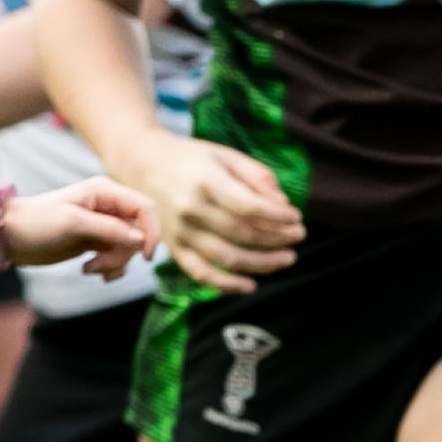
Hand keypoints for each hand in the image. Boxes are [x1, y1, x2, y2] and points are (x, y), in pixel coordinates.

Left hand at [0, 176, 159, 280]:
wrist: (10, 236)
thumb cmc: (36, 223)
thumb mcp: (73, 223)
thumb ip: (110, 230)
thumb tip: (140, 239)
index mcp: (105, 192)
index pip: (144, 208)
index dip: (151, 231)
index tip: (145, 257)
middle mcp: (107, 206)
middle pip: (137, 232)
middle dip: (124, 253)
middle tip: (101, 266)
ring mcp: (102, 224)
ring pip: (128, 247)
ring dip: (114, 263)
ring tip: (90, 269)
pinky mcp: (95, 240)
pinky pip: (116, 255)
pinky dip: (108, 267)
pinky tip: (89, 270)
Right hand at [124, 135, 305, 292]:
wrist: (142, 163)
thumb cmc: (192, 158)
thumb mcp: (226, 155)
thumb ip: (257, 177)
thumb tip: (283, 205)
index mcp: (205, 181)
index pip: (248, 206)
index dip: (277, 217)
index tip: (296, 218)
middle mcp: (190, 208)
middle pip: (242, 234)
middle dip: (277, 239)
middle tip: (299, 236)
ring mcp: (180, 231)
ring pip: (227, 257)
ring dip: (263, 263)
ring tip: (287, 258)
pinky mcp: (173, 248)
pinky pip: (201, 273)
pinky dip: (226, 285)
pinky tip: (251, 286)